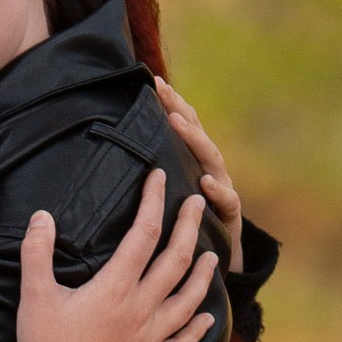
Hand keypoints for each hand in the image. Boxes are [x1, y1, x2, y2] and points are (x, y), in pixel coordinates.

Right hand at [17, 171, 214, 341]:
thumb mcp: (34, 297)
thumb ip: (37, 252)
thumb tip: (42, 216)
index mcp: (115, 288)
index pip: (143, 234)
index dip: (153, 201)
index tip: (159, 177)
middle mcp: (141, 310)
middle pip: (176, 261)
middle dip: (189, 228)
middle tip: (198, 203)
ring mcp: (149, 339)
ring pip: (188, 301)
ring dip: (203, 276)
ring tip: (212, 256)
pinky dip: (197, 330)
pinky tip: (206, 319)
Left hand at [156, 82, 240, 263]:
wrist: (215, 260)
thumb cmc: (183, 226)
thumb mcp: (166, 197)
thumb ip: (150, 177)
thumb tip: (111, 156)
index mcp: (193, 162)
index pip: (184, 125)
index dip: (171, 103)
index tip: (153, 81)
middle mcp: (209, 170)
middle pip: (197, 133)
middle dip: (181, 110)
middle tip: (163, 90)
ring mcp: (223, 189)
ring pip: (212, 159)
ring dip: (195, 140)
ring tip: (177, 123)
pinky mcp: (230, 215)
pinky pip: (228, 200)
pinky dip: (218, 190)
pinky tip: (205, 182)